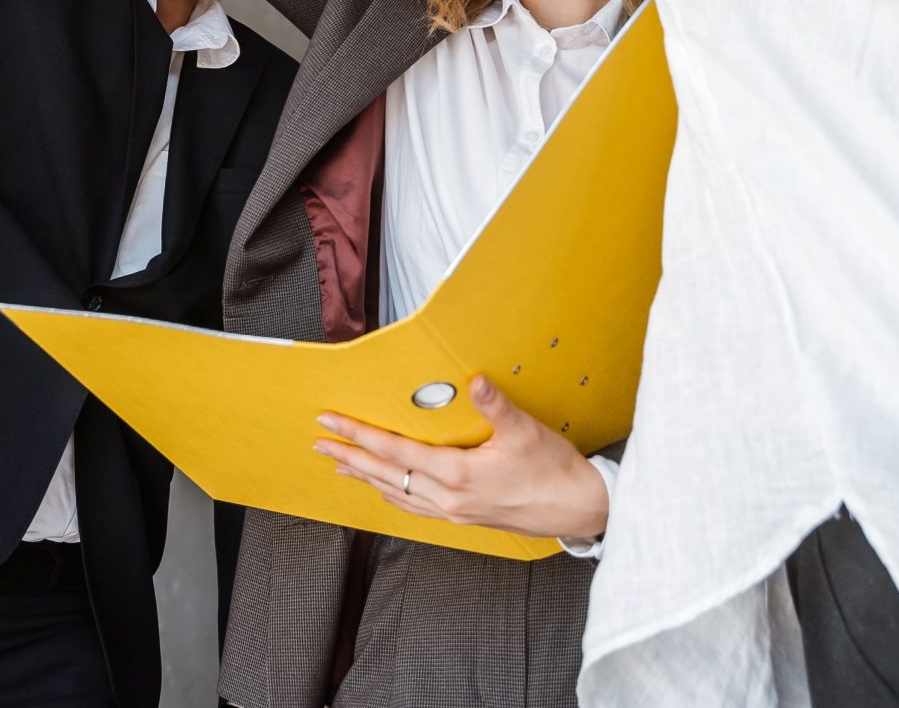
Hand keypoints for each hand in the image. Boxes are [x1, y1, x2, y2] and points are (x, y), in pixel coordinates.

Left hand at [315, 376, 609, 539]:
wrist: (579, 509)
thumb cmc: (553, 471)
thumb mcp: (526, 431)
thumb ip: (496, 405)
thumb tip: (475, 381)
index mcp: (458, 475)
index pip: (396, 452)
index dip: (360, 435)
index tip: (332, 422)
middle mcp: (449, 498)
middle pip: (387, 475)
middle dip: (350, 456)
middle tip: (320, 442)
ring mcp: (455, 512)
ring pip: (398, 494)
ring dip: (366, 477)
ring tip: (341, 465)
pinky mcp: (464, 518)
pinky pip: (416, 507)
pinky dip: (393, 495)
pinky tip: (385, 490)